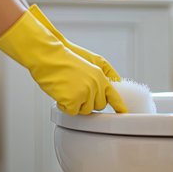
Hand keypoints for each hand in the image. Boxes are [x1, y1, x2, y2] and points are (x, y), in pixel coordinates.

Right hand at [0, 11, 127, 114]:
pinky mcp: (74, 101)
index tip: (123, 114)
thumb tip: (110, 86)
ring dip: (76, 104)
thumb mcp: (90, 63)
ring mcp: (85, 94)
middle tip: (75, 89)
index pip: (114, 96)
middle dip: (88, 102)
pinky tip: (60, 93)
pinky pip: (71, 112)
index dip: (119, 107)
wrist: (49, 57)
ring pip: (85, 111)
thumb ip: (101, 76)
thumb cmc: (65, 60)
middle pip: (98, 106)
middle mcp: (96, 86)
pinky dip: (64, 106)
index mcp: (101, 77)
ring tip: (67, 88)